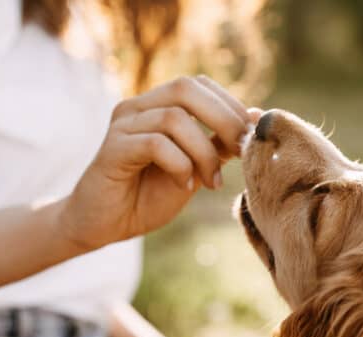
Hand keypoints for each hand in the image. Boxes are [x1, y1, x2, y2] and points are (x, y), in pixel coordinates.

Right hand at [57, 76, 251, 250]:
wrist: (105, 225)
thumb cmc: (148, 196)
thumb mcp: (195, 168)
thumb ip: (219, 144)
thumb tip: (256, 117)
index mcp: (157, 105)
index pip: (199, 85)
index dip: (230, 106)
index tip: (249, 139)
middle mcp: (138, 107)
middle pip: (186, 88)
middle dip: (223, 119)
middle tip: (240, 152)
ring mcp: (123, 125)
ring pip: (174, 118)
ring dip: (203, 152)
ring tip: (209, 182)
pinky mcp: (112, 148)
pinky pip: (155, 144)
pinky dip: (180, 165)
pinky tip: (184, 185)